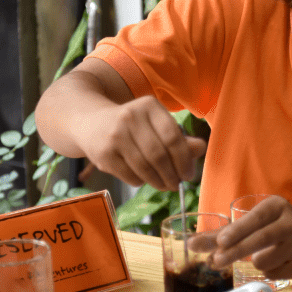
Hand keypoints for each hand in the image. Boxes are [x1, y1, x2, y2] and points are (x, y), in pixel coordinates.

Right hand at [83, 95, 206, 190]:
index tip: (189, 174)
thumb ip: (179, 137)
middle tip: (177, 184)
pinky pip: (130, 176)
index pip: (173, 137)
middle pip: (159, 155)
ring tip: (165, 185)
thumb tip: (200, 148)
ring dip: (159, 182)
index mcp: (149, 105)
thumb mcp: (155, 124)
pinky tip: (144, 179)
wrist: (90, 123)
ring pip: (145, 168)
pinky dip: (141, 182)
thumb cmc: (133, 126)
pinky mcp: (103, 153)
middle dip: (172, 175)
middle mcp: (130, 117)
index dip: (184, 160)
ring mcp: (114, 135)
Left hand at [210, 195, 291, 280]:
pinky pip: (272, 274)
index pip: (256, 219)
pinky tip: (276, 261)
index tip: (221, 241)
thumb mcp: (256, 220)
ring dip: (254, 261)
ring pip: (263, 261)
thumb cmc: (275, 225)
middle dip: (235, 252)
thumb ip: (225, 232)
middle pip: (260, 240)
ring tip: (263, 253)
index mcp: (278, 206)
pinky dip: (267, 271)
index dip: (238, 231)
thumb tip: (192, 244)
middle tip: (216, 261)